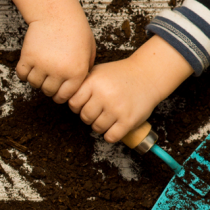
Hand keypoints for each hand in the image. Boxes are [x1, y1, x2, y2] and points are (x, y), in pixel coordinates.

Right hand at [17, 9, 95, 102]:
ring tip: (41, 67)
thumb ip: (85, 69)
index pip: (64, 96)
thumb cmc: (75, 30)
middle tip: (49, 76)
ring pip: (34, 83)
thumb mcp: (89, 50)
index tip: (58, 89)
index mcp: (77, 72)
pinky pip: (22, 75)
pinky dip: (24, 72)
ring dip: (36, 78)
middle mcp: (59, 71)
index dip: (60, 94)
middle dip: (48, 86)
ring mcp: (42, 65)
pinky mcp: (28, 57)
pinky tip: (30, 64)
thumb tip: (77, 86)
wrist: (57, 13)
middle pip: (48, 91)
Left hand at [67, 35, 193, 142]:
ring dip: (101, 125)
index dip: (78, 106)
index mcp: (93, 82)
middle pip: (84, 117)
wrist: (149, 74)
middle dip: (90, 115)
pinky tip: (115, 126)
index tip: (86, 103)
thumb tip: (60, 98)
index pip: (73, 104)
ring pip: (96, 128)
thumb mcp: (97, 72)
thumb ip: (81, 84)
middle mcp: (104, 95)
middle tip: (100, 109)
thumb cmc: (119, 75)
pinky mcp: (129, 120)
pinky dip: (111, 135)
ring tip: (109, 116)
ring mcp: (117, 109)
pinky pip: (110, 137)